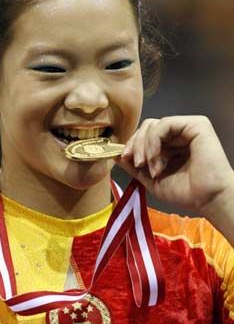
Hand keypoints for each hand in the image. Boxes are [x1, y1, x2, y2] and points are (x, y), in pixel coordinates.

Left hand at [118, 115, 233, 215]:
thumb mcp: (152, 179)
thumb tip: (115, 154)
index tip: (124, 158)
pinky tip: (156, 160)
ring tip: (151, 168)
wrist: (207, 199)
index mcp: (171, 145)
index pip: (145, 134)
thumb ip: (134, 166)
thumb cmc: (186, 192)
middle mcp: (179, 133)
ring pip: (152, 125)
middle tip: (136, 164)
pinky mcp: (196, 124)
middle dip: (135, 144)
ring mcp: (188, 127)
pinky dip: (154, 141)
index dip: (132, 144)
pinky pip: (164, 124)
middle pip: (146, 127)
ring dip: (144, 146)